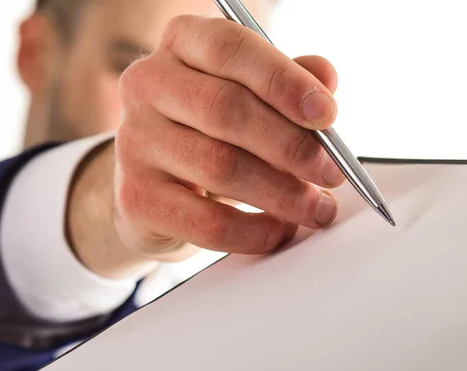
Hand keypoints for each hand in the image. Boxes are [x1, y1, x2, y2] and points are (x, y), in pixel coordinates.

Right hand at [69, 16, 343, 277]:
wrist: (159, 183)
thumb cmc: (212, 130)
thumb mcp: (250, 95)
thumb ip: (288, 83)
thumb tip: (326, 79)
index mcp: (181, 44)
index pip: (230, 48)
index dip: (283, 81)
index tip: (327, 114)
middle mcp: (148, 84)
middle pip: (226, 110)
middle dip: (292, 146)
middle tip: (332, 172)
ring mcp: (134, 141)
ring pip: (220, 167)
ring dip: (283, 193)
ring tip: (317, 207)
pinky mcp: (136, 197)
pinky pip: (207, 222)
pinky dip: (255, 231)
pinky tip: (281, 229)